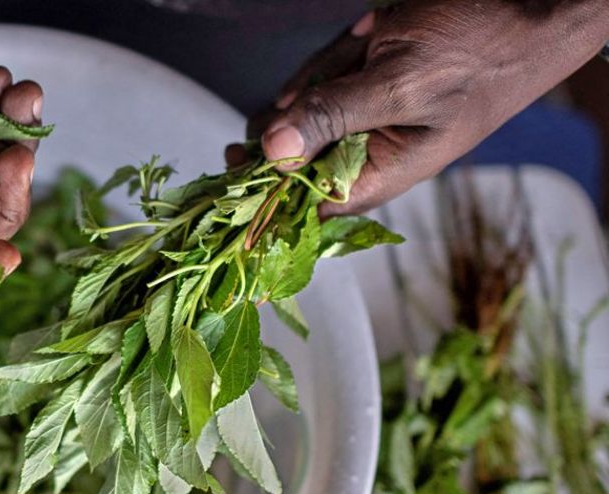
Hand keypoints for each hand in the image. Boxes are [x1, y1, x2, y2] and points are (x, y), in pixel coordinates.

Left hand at [244, 0, 608, 215]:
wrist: (525, 12)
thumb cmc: (480, 54)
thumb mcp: (401, 85)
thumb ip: (331, 117)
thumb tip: (269, 154)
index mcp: (371, 178)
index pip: (294, 213)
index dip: (254, 203)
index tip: (227, 168)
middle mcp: (356, 159)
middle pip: (281, 155)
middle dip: (298, 106)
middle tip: (339, 74)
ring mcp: (354, 123)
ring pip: (295, 108)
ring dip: (323, 71)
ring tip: (371, 44)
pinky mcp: (354, 91)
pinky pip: (317, 77)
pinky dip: (334, 54)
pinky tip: (370, 38)